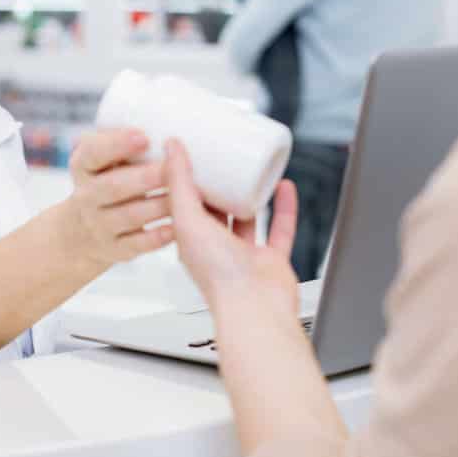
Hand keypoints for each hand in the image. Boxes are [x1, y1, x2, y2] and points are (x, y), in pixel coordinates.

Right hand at [64, 128, 173, 270]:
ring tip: (187, 195)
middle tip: (172, 167)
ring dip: (158, 205)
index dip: (116, 145)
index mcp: (83, 166)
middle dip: (144, 177)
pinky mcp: (115, 249)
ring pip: (129, 216)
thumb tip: (170, 112)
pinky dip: (158, 237)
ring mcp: (100, 225)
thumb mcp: (101, 157)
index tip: (144, 135)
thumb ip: (123, 137)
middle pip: (113, 187)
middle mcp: (87, 196)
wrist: (80, 231)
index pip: (92, 153)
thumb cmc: (105, 180)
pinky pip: (137, 245)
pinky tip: (177, 228)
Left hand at [164, 138, 298, 315]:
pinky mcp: (271, 260)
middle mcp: (216, 248)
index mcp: (190, 241)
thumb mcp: (189, 220)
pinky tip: (284, 188)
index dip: (185, 180)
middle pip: (216, 209)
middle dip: (219, 185)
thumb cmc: (218, 277)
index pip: (183, 204)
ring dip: (251, 195)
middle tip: (223, 156)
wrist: (256, 309)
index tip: (190, 154)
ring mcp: (245, 254)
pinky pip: (279, 227)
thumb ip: (181, 183)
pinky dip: (283, 207)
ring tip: (253, 169)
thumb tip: (173, 148)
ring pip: (248, 218)